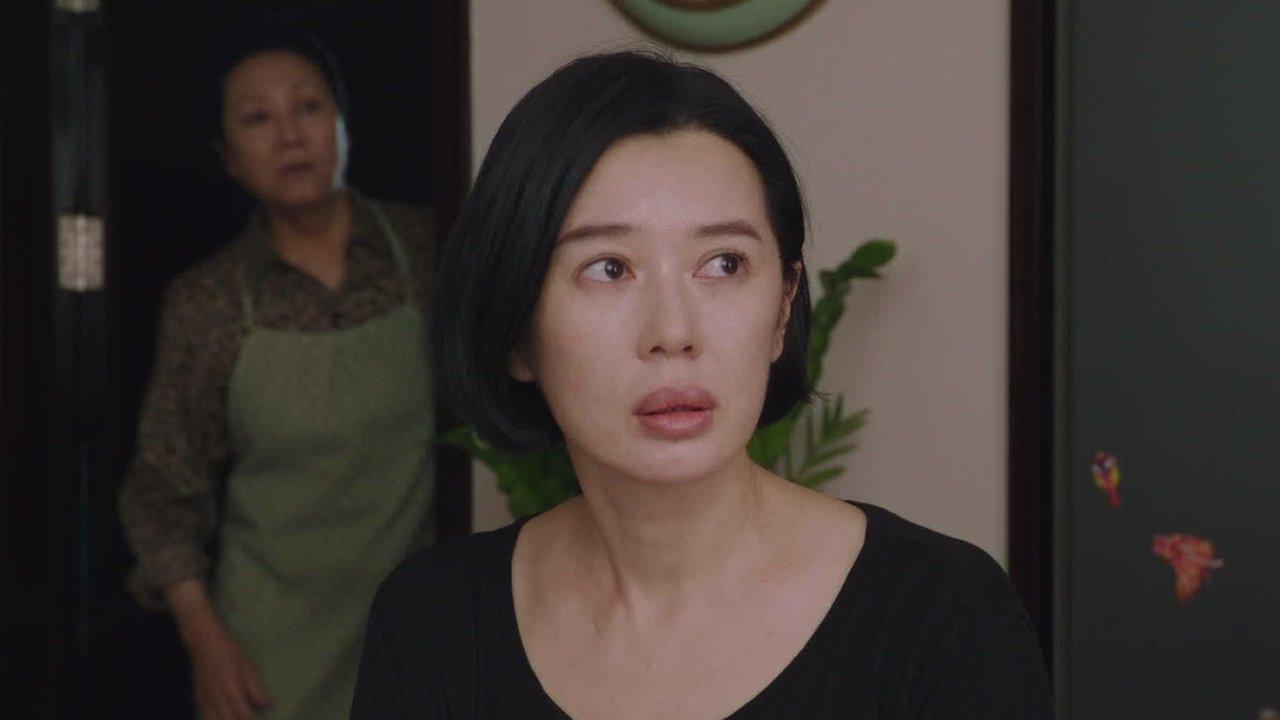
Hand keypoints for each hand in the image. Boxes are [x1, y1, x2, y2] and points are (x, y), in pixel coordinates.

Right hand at [167, 580, 272, 719]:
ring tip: (238, 719)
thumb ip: (257, 689)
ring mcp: (206, 701)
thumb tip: (267, 705)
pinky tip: (224, 717)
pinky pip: (207, 717)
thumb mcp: (248, 667)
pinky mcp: (199, 700)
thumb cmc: (230, 652)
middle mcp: (217, 700)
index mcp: (232, 691)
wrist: (204, 644)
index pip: (244, 717)